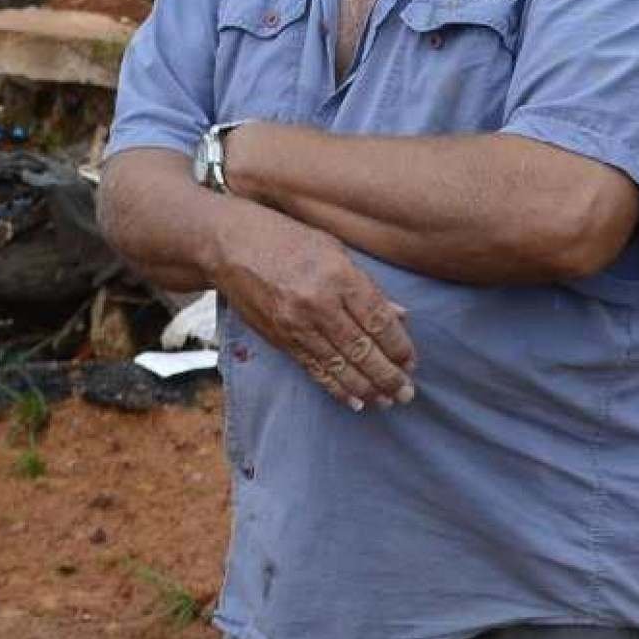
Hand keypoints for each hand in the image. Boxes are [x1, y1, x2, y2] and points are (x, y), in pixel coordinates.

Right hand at [207, 201, 415, 410]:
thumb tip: (399, 315)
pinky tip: (354, 401)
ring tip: (387, 401)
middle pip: (362, 349)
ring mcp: (296, 324)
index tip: (412, 363)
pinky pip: (313, 369)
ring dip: (367, 388)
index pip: (379, 321)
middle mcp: (318, 304)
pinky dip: (335, 388)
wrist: (226, 245)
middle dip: (388, 375)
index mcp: (337, 276)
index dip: (399, 347)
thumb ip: (365, 284)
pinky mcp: (279, 338)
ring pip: (339, 365)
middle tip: (407, 394)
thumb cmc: (282, 237)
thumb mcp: (331, 248)